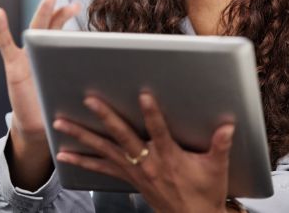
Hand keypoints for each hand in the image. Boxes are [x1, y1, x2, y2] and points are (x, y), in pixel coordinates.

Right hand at [0, 0, 80, 188]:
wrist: (37, 126)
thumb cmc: (58, 106)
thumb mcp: (75, 90)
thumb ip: (88, 79)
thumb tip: (120, 76)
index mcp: (56, 57)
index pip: (65, 33)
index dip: (73, 22)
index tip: (83, 9)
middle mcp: (41, 53)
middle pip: (51, 27)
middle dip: (61, 13)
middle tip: (73, 3)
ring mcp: (26, 57)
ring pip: (35, 30)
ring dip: (43, 13)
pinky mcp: (13, 66)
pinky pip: (5, 44)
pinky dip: (1, 28)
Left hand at [53, 93, 233, 212]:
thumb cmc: (204, 192)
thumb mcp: (216, 169)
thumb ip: (220, 145)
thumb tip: (228, 126)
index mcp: (169, 157)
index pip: (159, 131)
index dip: (152, 113)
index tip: (144, 95)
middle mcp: (147, 162)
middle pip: (123, 135)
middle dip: (105, 116)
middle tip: (90, 100)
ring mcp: (134, 171)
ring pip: (104, 149)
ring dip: (81, 135)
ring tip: (60, 123)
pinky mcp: (127, 177)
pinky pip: (100, 168)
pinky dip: (81, 161)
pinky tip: (64, 155)